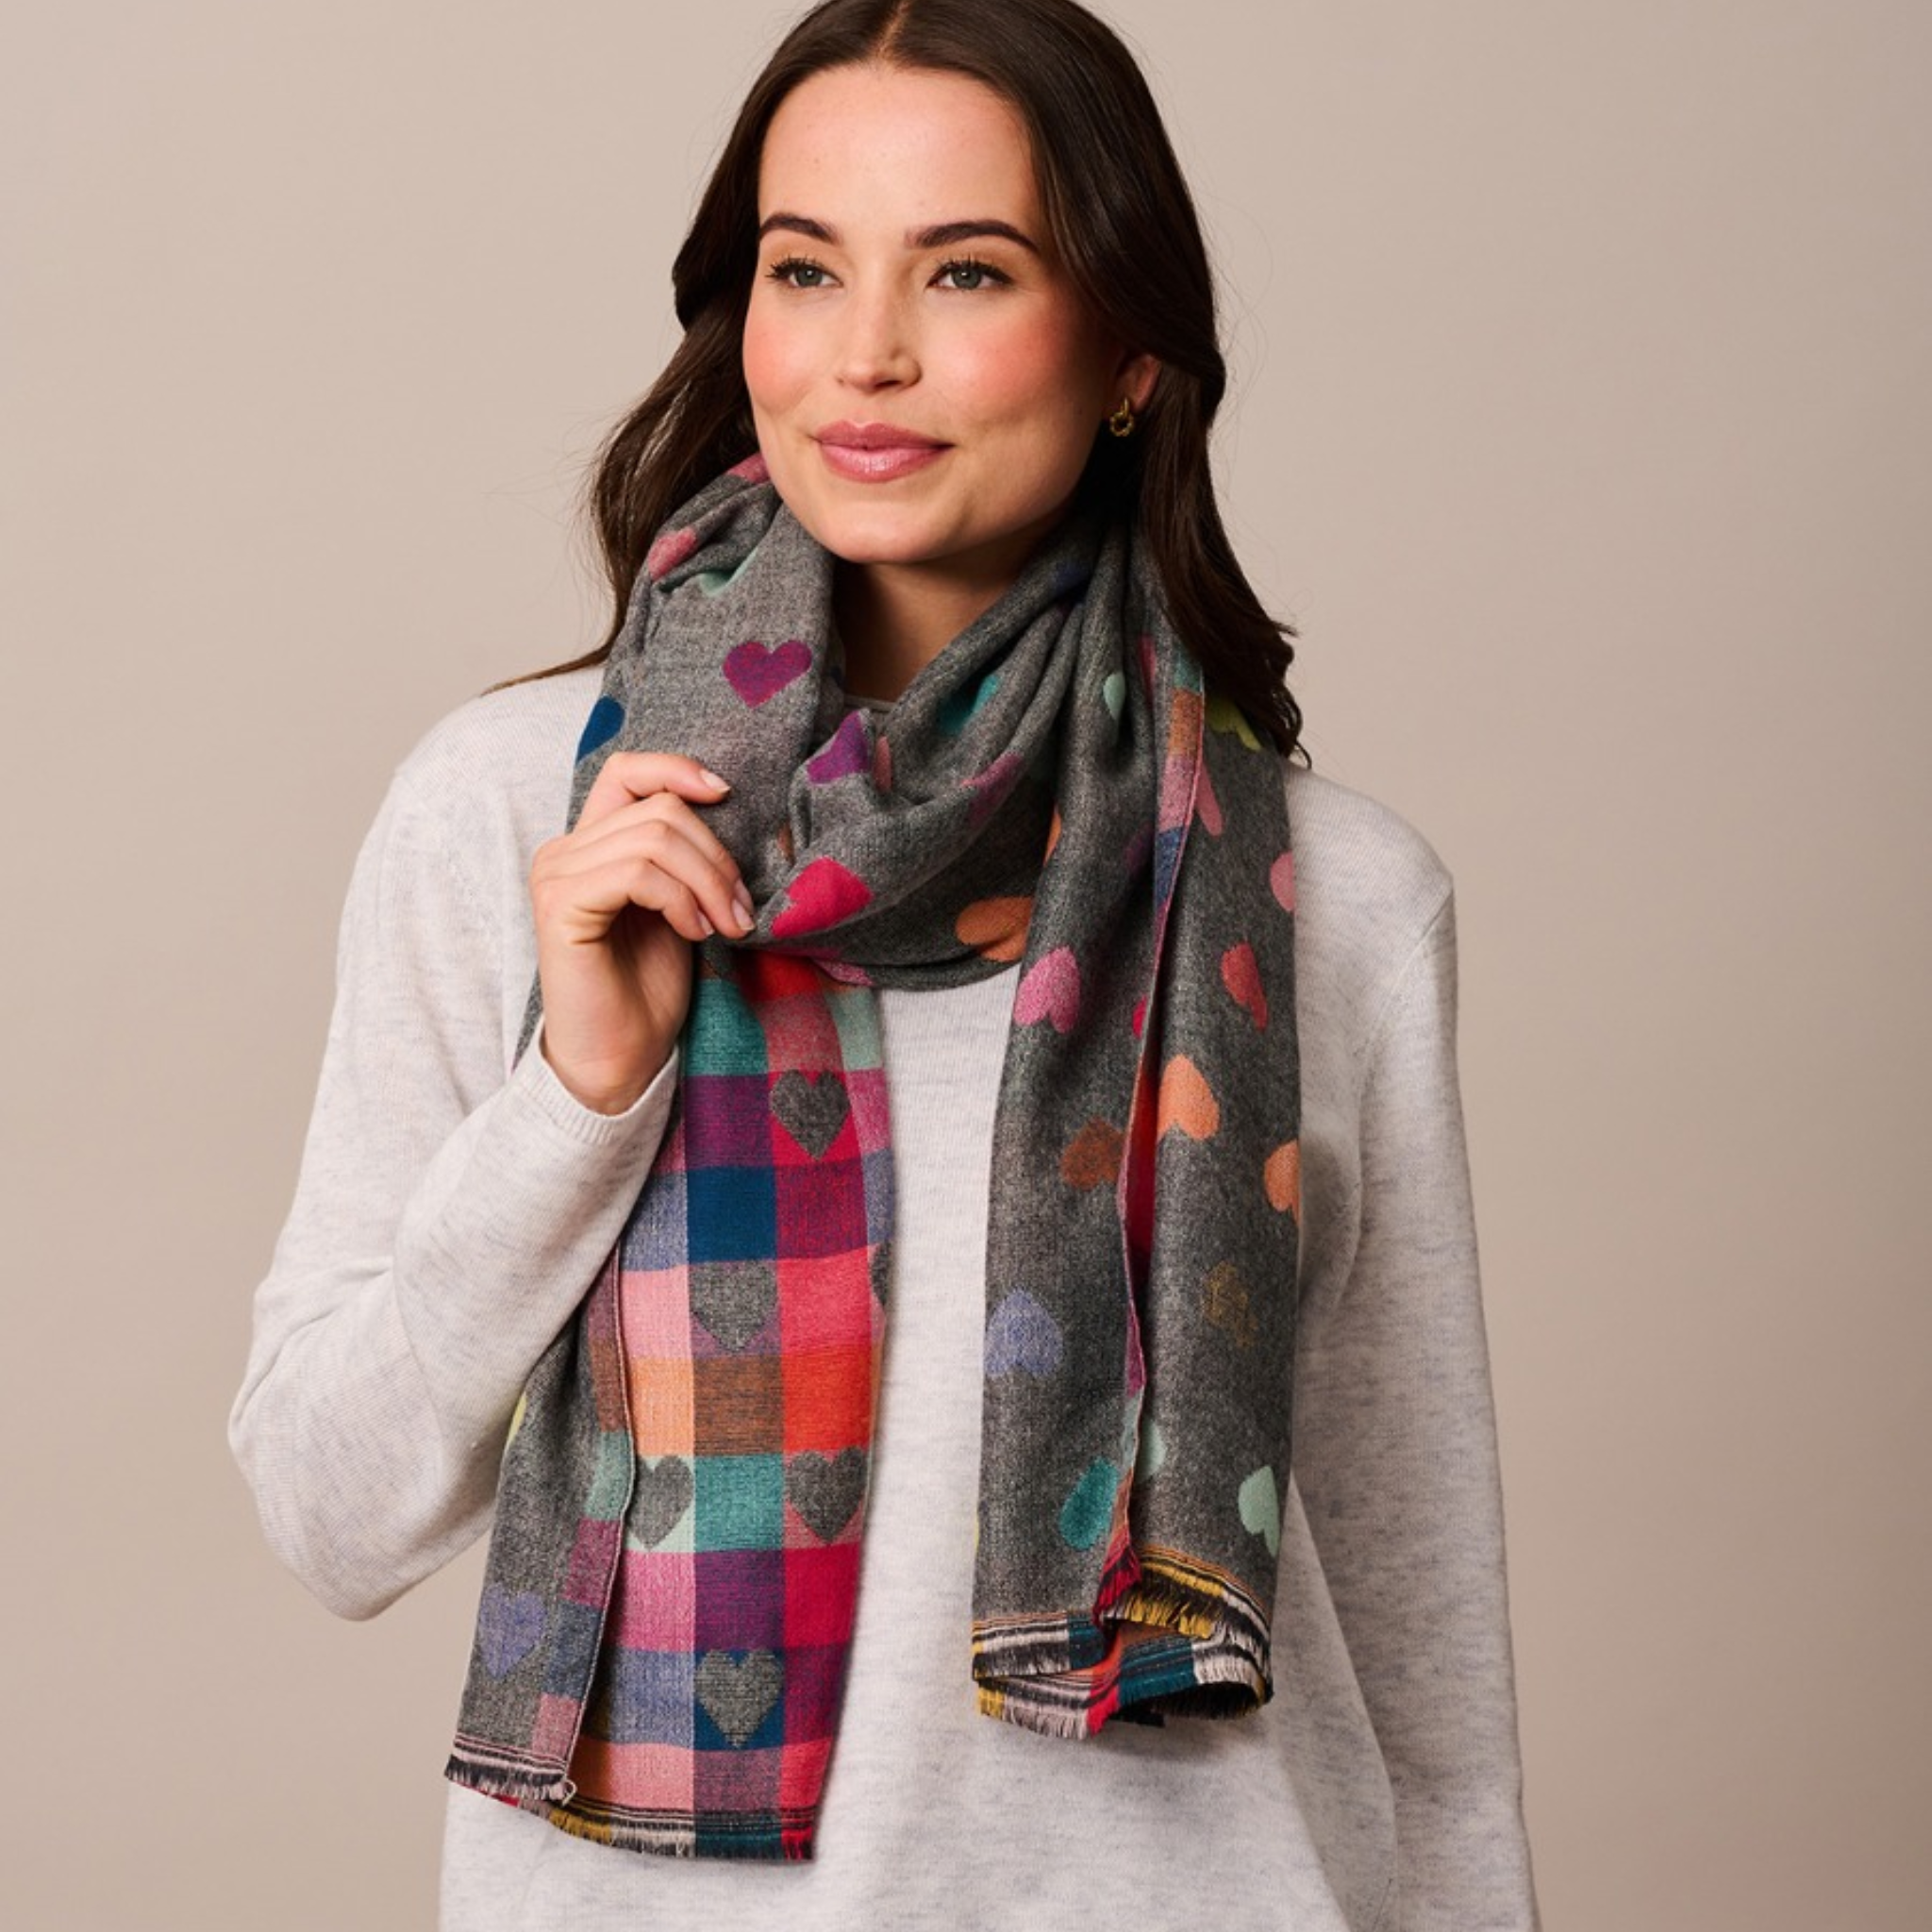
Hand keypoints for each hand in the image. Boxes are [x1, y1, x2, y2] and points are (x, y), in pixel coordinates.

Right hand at [528, 752, 752, 1113]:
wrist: (620, 1060)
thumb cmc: (649, 990)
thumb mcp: (681, 907)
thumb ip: (686, 858)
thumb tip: (732, 808)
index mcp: (590, 844)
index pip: (628, 771)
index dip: (678, 769)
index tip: (727, 794)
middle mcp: (564, 851)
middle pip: (660, 810)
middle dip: (717, 857)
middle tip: (742, 912)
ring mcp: (556, 876)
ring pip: (655, 838)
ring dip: (708, 882)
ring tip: (726, 926)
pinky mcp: (560, 906)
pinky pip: (637, 873)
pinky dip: (680, 899)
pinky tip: (695, 933)